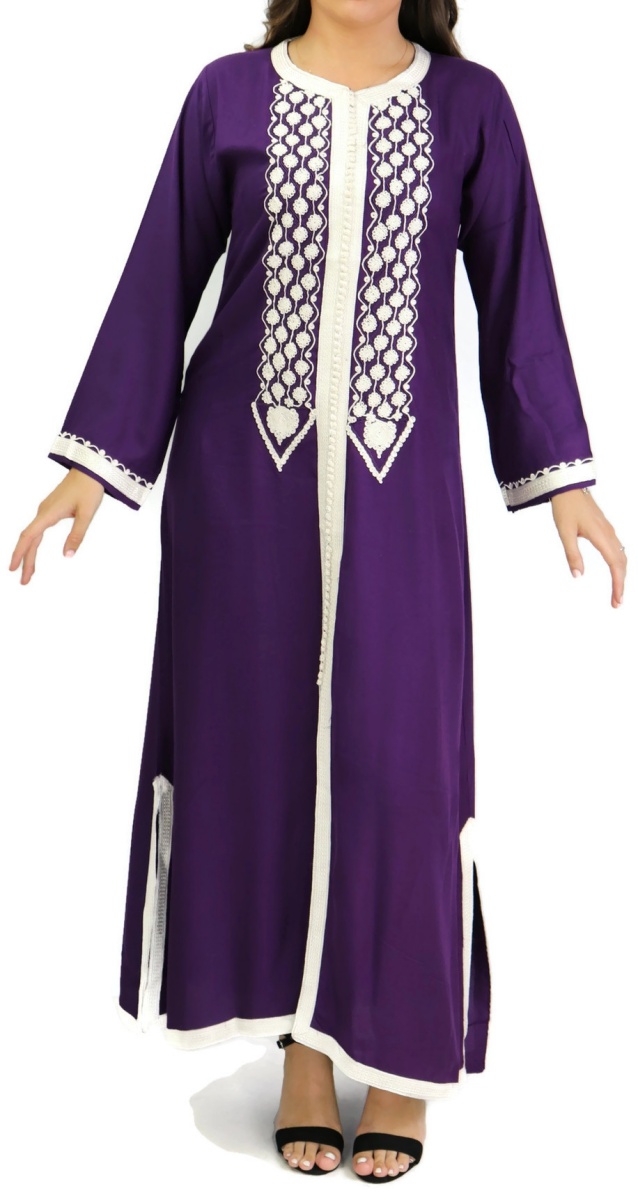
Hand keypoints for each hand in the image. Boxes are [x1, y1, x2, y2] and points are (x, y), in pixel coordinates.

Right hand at [8, 468, 105, 584]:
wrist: (90, 470)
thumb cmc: (89, 489)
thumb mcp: (86, 514)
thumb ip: (76, 535)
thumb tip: (67, 556)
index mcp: (48, 514)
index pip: (28, 537)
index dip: (20, 554)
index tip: (13, 569)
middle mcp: (43, 512)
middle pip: (29, 540)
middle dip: (25, 561)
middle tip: (24, 582)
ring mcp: (45, 510)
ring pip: (33, 535)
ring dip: (29, 554)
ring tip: (29, 572)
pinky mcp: (50, 509)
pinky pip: (37, 529)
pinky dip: (34, 543)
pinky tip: (34, 550)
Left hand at [550, 487, 626, 607]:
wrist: (568, 486)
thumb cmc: (565, 507)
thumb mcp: (565, 532)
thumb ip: (572, 554)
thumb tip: (579, 576)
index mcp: (601, 536)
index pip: (615, 565)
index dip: (618, 584)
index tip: (616, 601)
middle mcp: (609, 533)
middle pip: (622, 563)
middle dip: (621, 583)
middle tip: (617, 603)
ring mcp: (608, 530)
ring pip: (621, 555)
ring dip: (621, 574)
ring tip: (616, 591)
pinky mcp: (605, 527)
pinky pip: (617, 548)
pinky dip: (618, 563)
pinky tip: (614, 570)